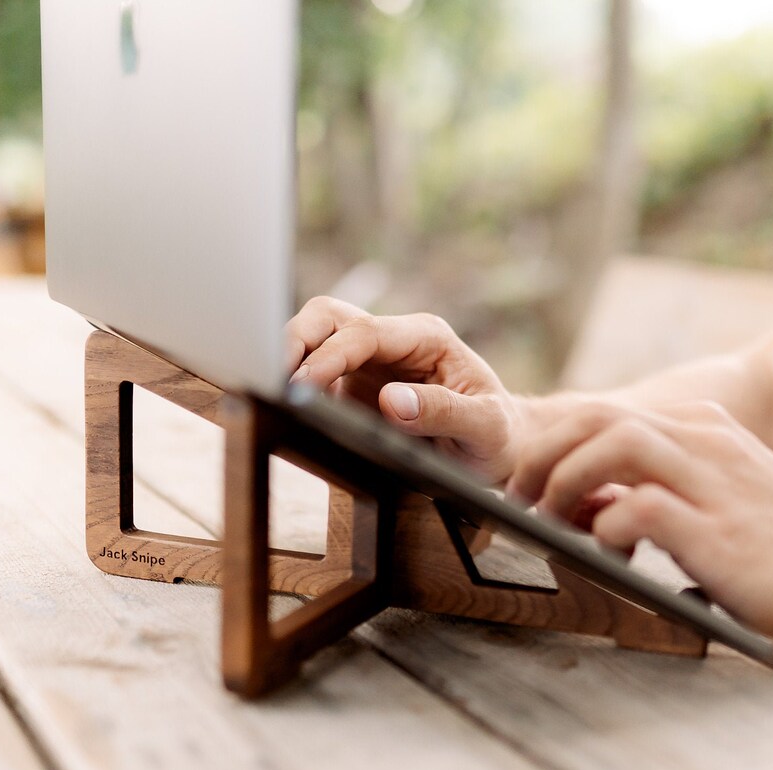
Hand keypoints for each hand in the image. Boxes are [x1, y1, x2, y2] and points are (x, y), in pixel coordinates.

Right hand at [285, 297, 526, 482]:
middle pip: (329, 316)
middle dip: (296, 340)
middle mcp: (393, 342)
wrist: (500, 448)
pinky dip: (294, 383)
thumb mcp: (486, 427)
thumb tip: (391, 402)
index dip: (329, 356)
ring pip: (314, 335)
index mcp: (425, 337)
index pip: (364, 333)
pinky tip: (282, 404)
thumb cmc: (498, 434)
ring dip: (290, 356)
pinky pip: (315, 374)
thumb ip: (443, 412)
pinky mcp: (354, 388)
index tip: (305, 386)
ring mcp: (370, 363)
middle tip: (276, 378)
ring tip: (272, 389)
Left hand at [505, 401, 772, 645]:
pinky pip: (644, 506)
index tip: (525, 479)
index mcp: (701, 430)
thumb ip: (654, 489)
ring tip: (544, 517)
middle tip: (518, 496)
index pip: (605, 411)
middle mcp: (705, 442)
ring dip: (564, 478)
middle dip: (543, 453)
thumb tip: (581, 504)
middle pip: (599, 416)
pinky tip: (603, 548)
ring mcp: (713, 483)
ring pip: (616, 444)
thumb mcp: (714, 499)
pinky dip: (607, 524)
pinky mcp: (718, 532)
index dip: (552, 441)